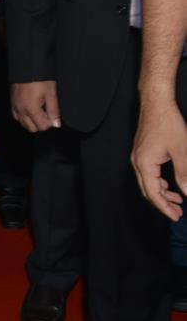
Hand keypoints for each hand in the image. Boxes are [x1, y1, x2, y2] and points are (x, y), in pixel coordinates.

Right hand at [10, 80, 60, 132]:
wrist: (27, 67)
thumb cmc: (40, 79)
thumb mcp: (51, 94)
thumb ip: (54, 111)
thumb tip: (56, 125)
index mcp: (32, 109)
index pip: (42, 126)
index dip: (50, 122)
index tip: (53, 114)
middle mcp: (21, 110)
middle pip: (32, 128)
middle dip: (41, 124)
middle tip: (46, 113)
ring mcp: (15, 107)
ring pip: (23, 124)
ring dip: (32, 121)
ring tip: (38, 111)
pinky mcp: (12, 102)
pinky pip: (16, 116)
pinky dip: (23, 117)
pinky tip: (29, 110)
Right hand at [132, 99, 186, 220]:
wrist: (156, 104)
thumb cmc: (167, 124)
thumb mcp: (182, 151)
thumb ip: (184, 174)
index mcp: (145, 164)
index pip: (152, 192)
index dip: (164, 207)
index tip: (176, 217)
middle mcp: (138, 162)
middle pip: (147, 190)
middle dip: (162, 203)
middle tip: (178, 213)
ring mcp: (139, 156)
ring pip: (148, 182)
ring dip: (162, 193)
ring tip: (177, 201)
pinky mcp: (143, 152)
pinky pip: (149, 173)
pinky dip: (160, 183)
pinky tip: (171, 185)